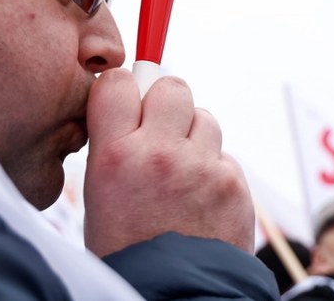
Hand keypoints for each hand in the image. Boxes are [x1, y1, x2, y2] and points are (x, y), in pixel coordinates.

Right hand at [83, 68, 254, 256]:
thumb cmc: (127, 251)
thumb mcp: (99, 195)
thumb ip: (115, 145)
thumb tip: (132, 104)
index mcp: (114, 155)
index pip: (120, 82)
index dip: (125, 89)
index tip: (128, 102)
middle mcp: (159, 153)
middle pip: (172, 86)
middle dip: (166, 102)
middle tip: (161, 129)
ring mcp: (201, 167)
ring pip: (204, 118)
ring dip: (194, 135)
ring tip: (182, 171)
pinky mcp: (233, 184)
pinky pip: (224, 155)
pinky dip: (214, 169)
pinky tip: (200, 198)